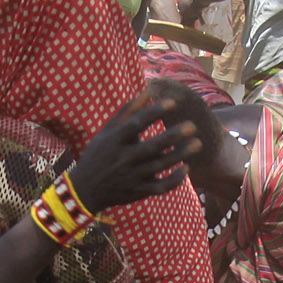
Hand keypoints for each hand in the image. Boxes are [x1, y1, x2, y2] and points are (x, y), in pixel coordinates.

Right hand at [65, 84, 203, 211]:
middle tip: (192, 126)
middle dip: (172, 136)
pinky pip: (160, 187)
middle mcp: (123, 158)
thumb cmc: (99, 154)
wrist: (85, 189)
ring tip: (197, 143)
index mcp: (114, 140)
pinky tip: (186, 168)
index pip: (136, 124)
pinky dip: (175, 180)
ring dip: (180, 155)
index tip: (173, 102)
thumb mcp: (108, 131)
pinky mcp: (138, 192)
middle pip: (151, 147)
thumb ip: (128, 111)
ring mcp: (132, 177)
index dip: (154, 112)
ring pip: (160, 166)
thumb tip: (148, 90)